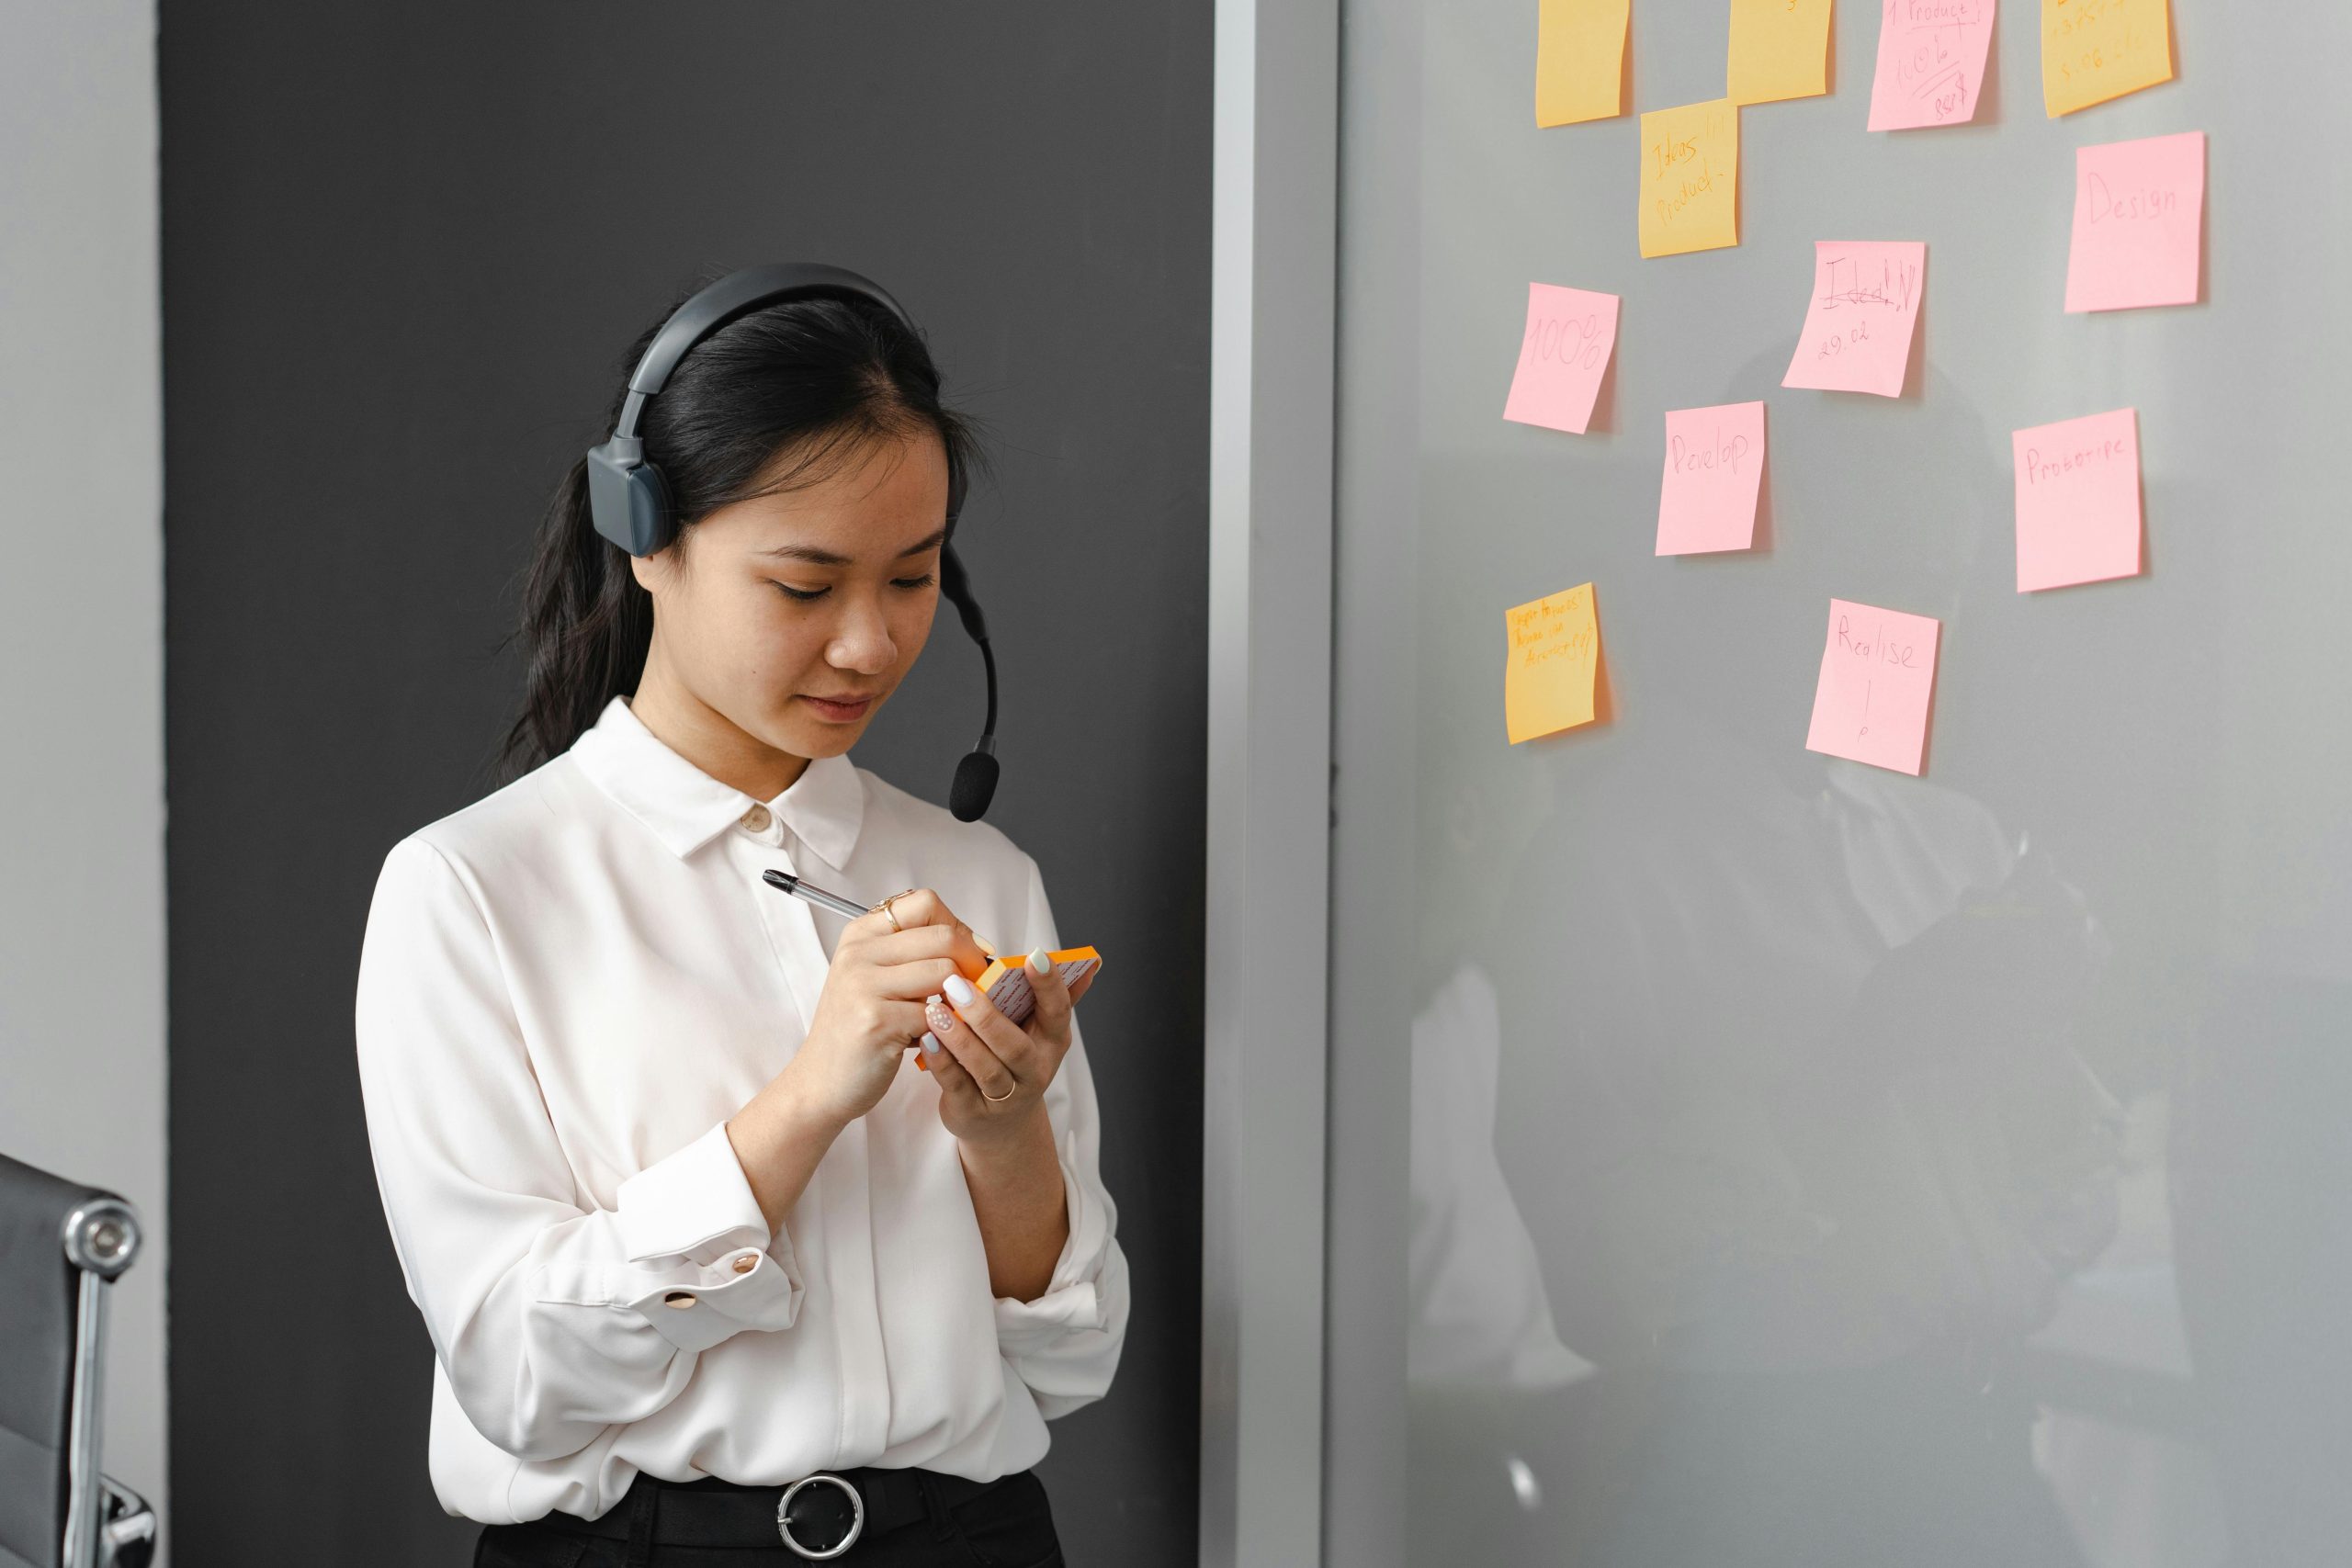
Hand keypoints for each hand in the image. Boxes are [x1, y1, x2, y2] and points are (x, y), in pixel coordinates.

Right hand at [777, 889, 990, 1129]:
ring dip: (958, 997)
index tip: (971, 952)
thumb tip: (978, 944)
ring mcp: (864, 985)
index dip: (958, 926)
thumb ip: (914, 953)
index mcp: (860, 934)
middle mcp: (858, 953)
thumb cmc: (858, 1029)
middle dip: (972, 961)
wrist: (821, 1082)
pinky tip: (931, 1038)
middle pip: (943, 936)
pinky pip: (936, 1013)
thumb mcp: (875, 978)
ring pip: (945, 972)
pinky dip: (945, 1028)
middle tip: (976, 987)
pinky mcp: (876, 1021)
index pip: (925, 903)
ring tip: (948, 1015)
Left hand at [921, 949, 1096, 1146]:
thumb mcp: (1040, 1032)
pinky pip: (957, 1086)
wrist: (1000, 1124)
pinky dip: (941, 1062)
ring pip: (986, 1069)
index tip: (1034, 956)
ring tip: (936, 1011)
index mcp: (1052, 1041)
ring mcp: (1005, 1096)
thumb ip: (1057, 996)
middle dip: (987, 1016)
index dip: (1049, 985)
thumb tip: (1090, 963)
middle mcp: (1034, 1071)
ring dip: (960, 1039)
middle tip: (958, 984)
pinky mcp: (973, 1111)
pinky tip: (926, 1039)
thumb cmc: (1015, 1061)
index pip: (1057, 1012)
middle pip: (1015, 1047)